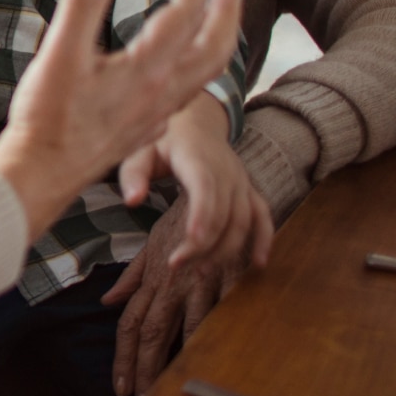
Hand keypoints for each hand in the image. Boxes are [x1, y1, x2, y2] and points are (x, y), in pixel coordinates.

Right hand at [0, 0, 242, 235]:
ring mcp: (153, 118)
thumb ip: (82, 3)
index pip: (183, 17)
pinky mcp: (139, 134)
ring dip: (213, 49)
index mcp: (147, 70)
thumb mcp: (60, 52)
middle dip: (225, 19)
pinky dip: (189, 81)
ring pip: (200, 80)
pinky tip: (174, 82)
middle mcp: (160, 95)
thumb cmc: (48, 117)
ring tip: (212, 31)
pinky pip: (180, 103)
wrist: (41, 176)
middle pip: (212, 53)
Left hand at [103, 191, 268, 395]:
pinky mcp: (229, 266)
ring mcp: (202, 274)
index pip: (133, 324)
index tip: (121, 390)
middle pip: (155, 333)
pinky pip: (224, 303)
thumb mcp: (148, 243)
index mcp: (153, 276)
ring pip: (190, 326)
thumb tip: (107, 302)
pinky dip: (219, 328)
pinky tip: (216, 355)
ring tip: (173, 391)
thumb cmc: (175, 210)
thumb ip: (132, 277)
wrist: (197, 156)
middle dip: (148, 370)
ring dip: (183, 359)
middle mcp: (174, 279)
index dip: (126, 358)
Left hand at [116, 97, 273, 269]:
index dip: (202, 217)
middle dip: (204, 245)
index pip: (205, 188)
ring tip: (201, 274)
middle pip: (224, 213)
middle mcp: (226, 171)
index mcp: (198, 157)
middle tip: (176, 266)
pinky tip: (258, 264)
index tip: (190, 244)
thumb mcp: (140, 148)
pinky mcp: (248, 190)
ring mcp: (241, 181)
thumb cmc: (163, 138)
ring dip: (227, 250)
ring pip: (243, 220)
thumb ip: (133, 173)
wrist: (196, 121)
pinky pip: (262, 215)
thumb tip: (132, 201)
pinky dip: (264, 239)